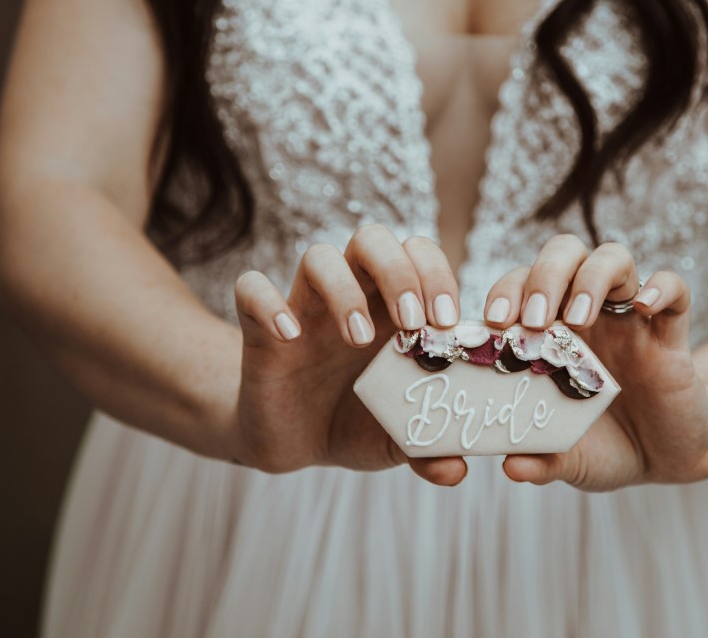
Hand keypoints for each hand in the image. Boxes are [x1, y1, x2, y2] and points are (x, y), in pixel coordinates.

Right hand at [227, 225, 468, 485]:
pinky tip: (290, 336)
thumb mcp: (398, 439)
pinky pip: (251, 288)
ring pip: (319, 256)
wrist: (295, 442)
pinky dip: (269, 304)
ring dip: (344, 289)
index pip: (419, 254)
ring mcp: (305, 307)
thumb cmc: (357, 423)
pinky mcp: (260, 329)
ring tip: (360, 338)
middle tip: (414, 322)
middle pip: (374, 239)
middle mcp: (352, 296)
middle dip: (400, 271)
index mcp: (394, 307)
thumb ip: (430, 448)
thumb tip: (456, 470)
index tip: (449, 322)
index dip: (438, 274)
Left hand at [481, 235, 707, 490]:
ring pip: (613, 257)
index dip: (504, 293)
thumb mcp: (571, 460)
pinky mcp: (671, 331)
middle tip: (532, 321)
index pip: (521, 285)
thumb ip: (542, 459)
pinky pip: (675, 288)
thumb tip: (509, 466)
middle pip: (564, 254)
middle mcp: (589, 313)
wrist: (668, 457)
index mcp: (551, 332)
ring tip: (578, 318)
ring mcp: (631, 317)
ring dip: (591, 277)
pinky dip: (660, 287)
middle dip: (543, 276)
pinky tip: (643, 307)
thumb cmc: (608, 447)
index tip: (494, 323)